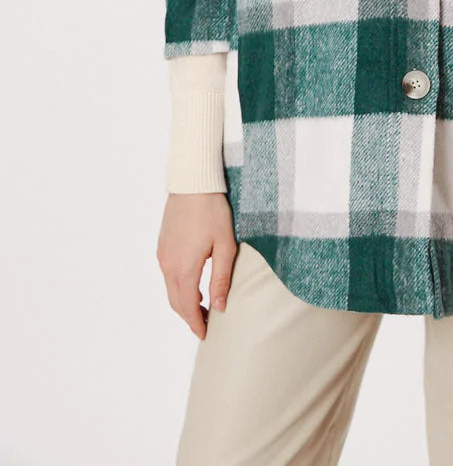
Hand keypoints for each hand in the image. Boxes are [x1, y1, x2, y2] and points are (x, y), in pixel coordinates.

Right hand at [156, 193, 237, 338]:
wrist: (192, 183)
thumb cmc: (213, 211)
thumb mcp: (225, 245)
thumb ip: (222, 278)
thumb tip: (219, 307)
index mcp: (184, 268)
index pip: (188, 306)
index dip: (196, 323)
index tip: (205, 335)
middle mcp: (168, 265)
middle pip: (176, 301)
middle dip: (190, 316)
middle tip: (206, 324)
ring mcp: (163, 255)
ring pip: (170, 289)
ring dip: (184, 301)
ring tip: (204, 306)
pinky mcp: (162, 246)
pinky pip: (168, 275)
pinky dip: (179, 287)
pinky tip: (194, 284)